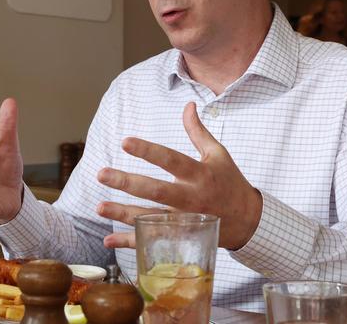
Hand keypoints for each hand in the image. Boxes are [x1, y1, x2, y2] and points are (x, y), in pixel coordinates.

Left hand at [97, 102, 261, 249]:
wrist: (248, 221)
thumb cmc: (230, 182)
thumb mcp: (218, 154)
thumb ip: (198, 131)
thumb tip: (188, 105)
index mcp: (200, 174)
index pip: (171, 159)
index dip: (148, 151)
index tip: (125, 142)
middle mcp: (191, 198)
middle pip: (156, 190)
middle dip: (127, 183)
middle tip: (101, 174)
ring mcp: (185, 221)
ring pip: (150, 218)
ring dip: (123, 214)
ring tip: (98, 207)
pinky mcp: (181, 237)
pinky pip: (153, 241)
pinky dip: (130, 242)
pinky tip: (108, 239)